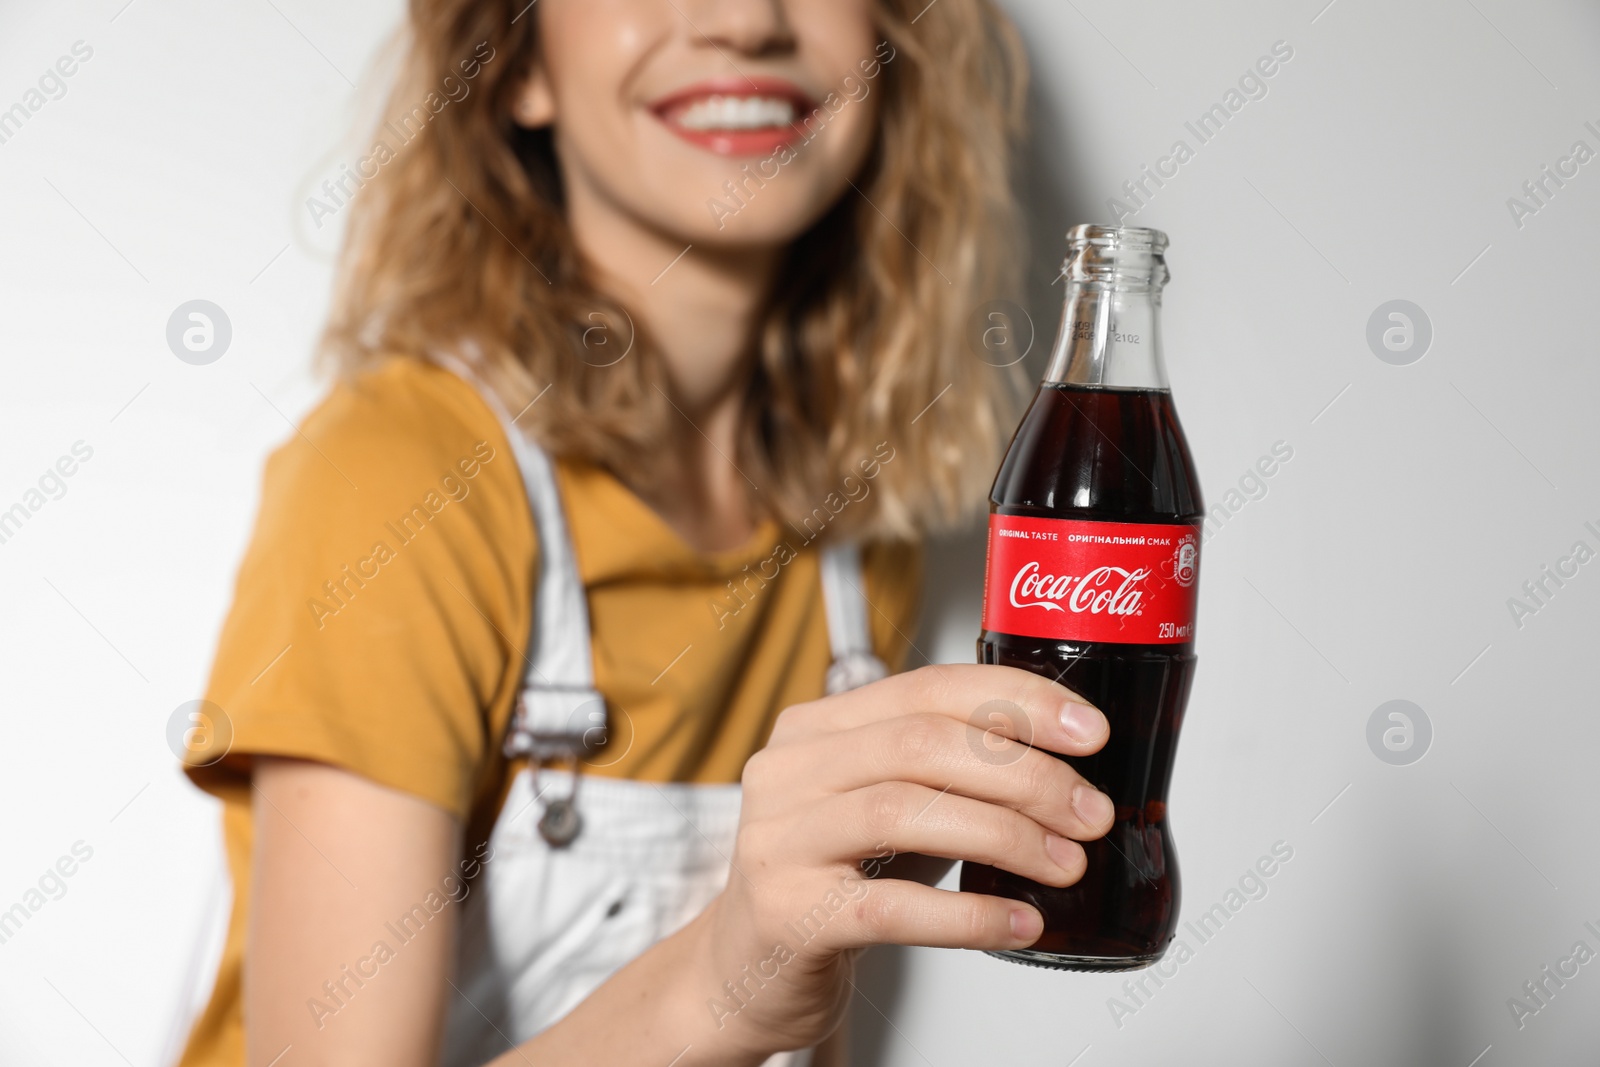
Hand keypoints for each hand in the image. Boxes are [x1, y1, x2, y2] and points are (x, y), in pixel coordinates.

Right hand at [686, 664, 1113, 1059]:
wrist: (747, 965)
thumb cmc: (832, 877)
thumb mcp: (883, 805)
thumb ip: (945, 770)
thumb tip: (1067, 764)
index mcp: (817, 727)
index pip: (928, 688)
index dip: (1016, 701)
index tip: (1087, 730)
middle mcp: (790, 771)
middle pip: (922, 744)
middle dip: (1025, 775)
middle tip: (1088, 812)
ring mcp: (781, 840)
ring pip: (905, 812)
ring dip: (1006, 836)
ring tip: (1066, 865)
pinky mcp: (789, 914)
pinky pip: (892, 907)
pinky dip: (968, 915)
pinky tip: (1019, 922)